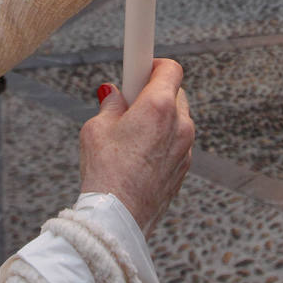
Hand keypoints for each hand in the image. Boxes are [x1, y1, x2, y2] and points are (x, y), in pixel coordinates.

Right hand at [79, 59, 193, 235]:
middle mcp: (180, 124)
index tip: (142, 64)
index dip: (154, 63)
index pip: (170, 67)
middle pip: (175, 92)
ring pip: (178, 119)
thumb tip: (114, 94)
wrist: (117, 219)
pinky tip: (139, 155)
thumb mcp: (96, 128)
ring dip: (160, 118)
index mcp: (159, 106)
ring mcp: (186, 147)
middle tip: (130, 103)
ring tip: (132, 134)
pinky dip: (163, 140)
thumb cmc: (105, 172)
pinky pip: (177, 142)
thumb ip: (111, 105)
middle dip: (154, 92)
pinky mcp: (184, 168)